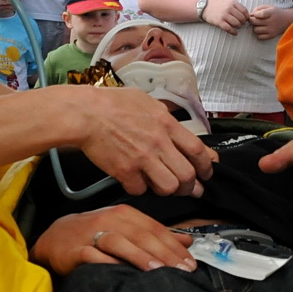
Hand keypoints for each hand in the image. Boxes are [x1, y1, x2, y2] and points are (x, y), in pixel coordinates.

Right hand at [30, 204, 195, 273]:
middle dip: (165, 254)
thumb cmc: (94, 234)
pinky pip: (95, 255)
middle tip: (182, 271)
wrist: (55, 238)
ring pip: (121, 242)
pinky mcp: (77, 249)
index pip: (156, 229)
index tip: (191, 264)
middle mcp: (111, 219)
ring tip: (159, 271)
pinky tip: (124, 272)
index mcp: (126, 214)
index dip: (175, 246)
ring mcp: (93, 233)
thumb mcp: (127, 230)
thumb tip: (187, 241)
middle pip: (143, 235)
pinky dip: (110, 263)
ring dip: (141, 256)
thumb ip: (156, 235)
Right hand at [67, 85, 215, 195]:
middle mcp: (158, 142)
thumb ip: (164, 116)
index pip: (198, 150)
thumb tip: (176, 126)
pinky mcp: (125, 172)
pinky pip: (141, 190)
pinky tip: (136, 181)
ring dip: (168, 190)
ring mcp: (142, 159)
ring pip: (169, 187)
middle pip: (188, 175)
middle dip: (191, 185)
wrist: (85, 114)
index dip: (207, 165)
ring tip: (163, 186)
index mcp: (166, 124)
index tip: (207, 172)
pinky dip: (140, 189)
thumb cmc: (111, 104)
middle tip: (190, 188)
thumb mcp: (146, 101)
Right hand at [200, 0, 248, 34]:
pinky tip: (235, 33)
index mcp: (233, 3)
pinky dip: (233, 32)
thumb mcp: (228, 2)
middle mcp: (229, 8)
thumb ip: (237, 7)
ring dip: (238, 27)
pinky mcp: (219, 22)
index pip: (245, 11)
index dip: (247, 17)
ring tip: (237, 27)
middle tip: (241, 24)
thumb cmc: (219, 6)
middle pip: (242, 18)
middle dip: (243, 23)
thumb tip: (247, 16)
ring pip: (237, 24)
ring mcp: (224, 15)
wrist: (205, 7)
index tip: (245, 19)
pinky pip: (229, 29)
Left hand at [248, 4, 287, 40]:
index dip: (255, 14)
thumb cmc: (275, 13)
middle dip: (252, 20)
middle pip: (255, 22)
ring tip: (259, 25)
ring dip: (255, 27)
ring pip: (255, 30)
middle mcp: (271, 22)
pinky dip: (258, 34)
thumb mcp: (268, 7)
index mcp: (271, 13)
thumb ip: (258, 8)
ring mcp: (271, 30)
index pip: (259, 14)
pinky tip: (262, 30)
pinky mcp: (271, 36)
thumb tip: (250, 15)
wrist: (287, 20)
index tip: (256, 14)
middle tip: (255, 19)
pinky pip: (259, 37)